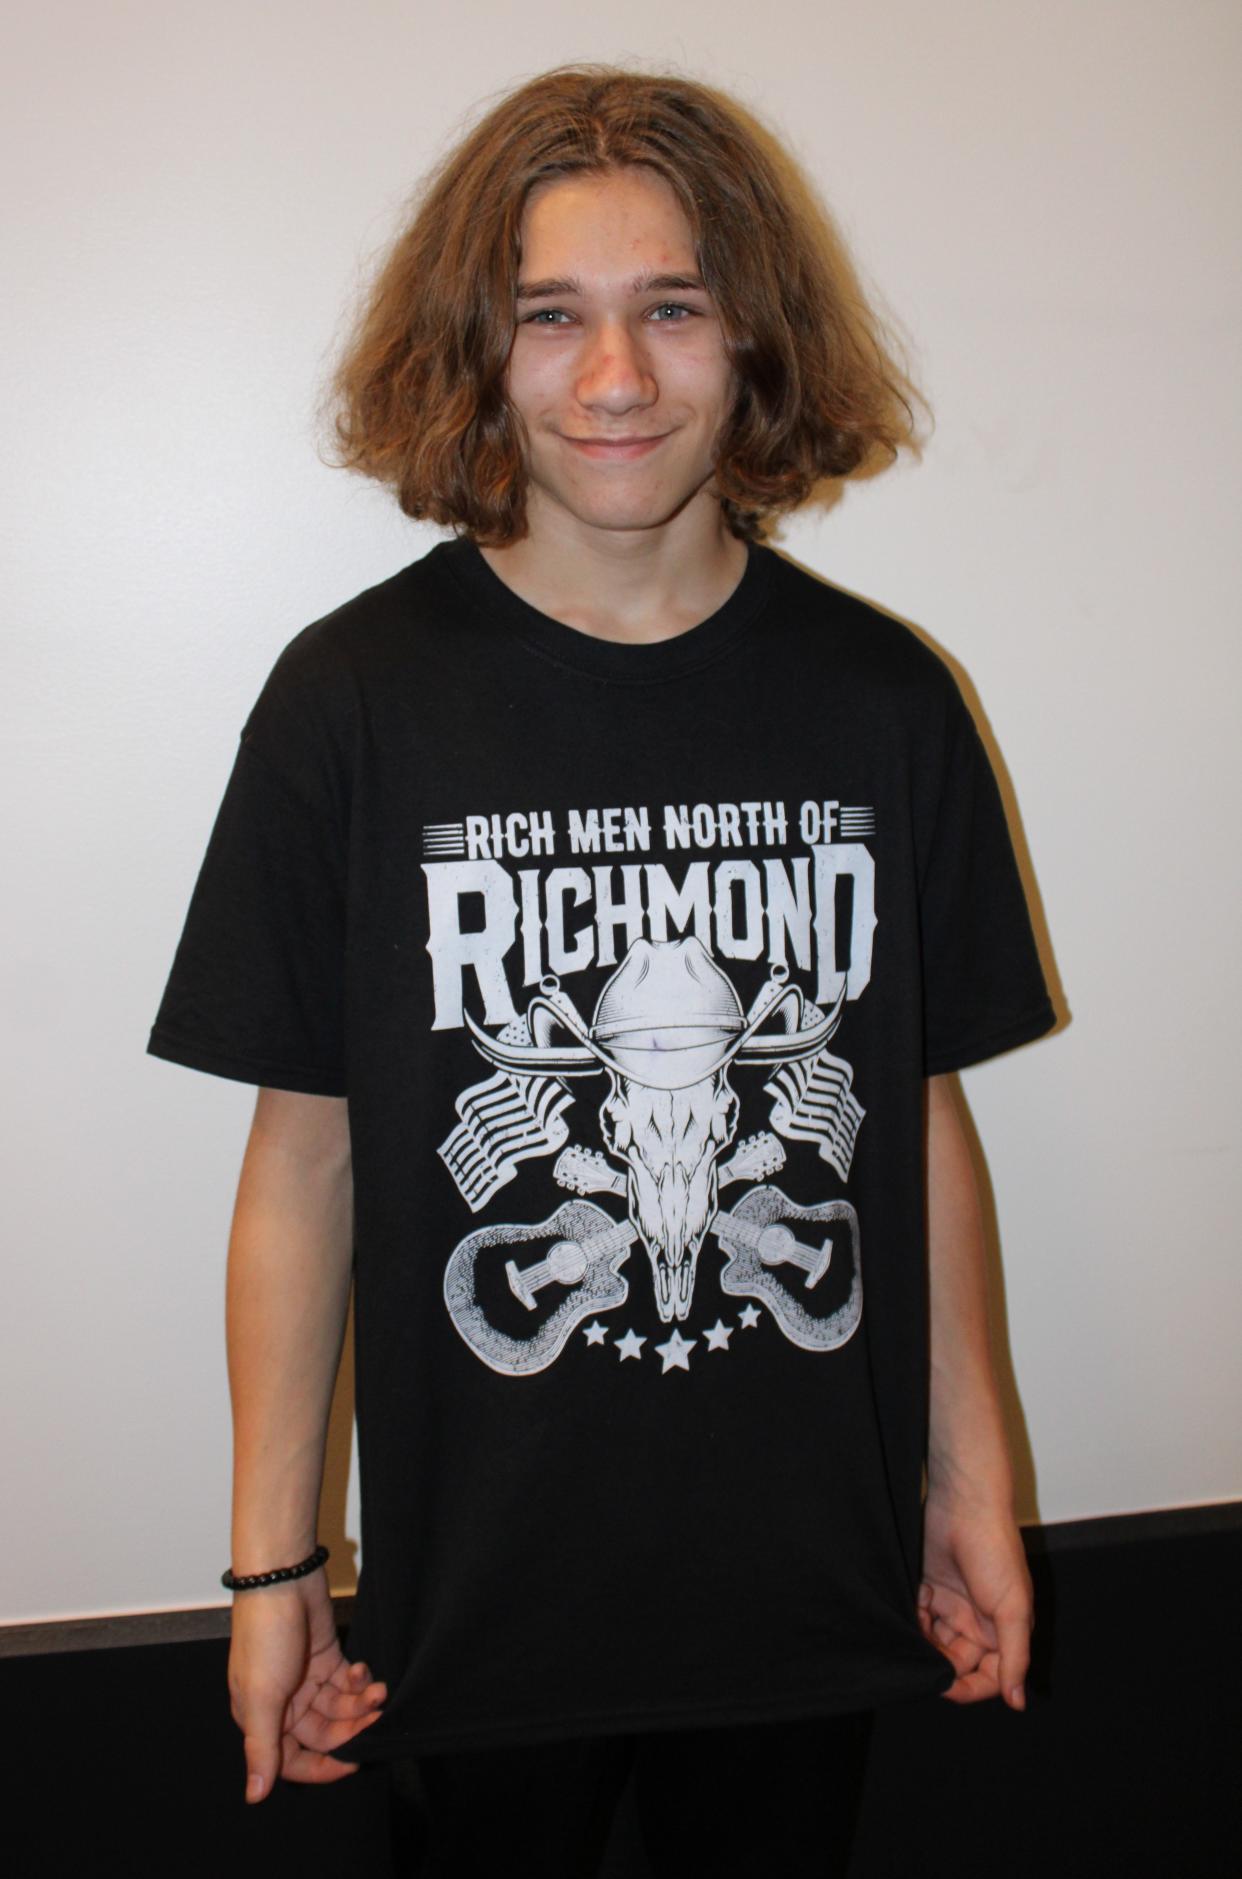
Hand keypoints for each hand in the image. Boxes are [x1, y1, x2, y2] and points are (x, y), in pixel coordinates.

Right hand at [227, 1565, 387, 1801]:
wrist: (283, 1577)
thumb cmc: (265, 1636)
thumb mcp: (262, 1696)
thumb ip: (262, 1747)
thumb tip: (255, 1795)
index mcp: (261, 1718)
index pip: (294, 1761)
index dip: (323, 1767)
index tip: (353, 1760)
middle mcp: (284, 1704)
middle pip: (324, 1734)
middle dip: (350, 1728)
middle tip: (374, 1717)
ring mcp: (305, 1680)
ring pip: (338, 1708)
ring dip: (360, 1703)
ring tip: (377, 1690)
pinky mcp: (324, 1657)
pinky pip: (346, 1682)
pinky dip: (358, 1680)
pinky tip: (363, 1671)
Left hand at [917, 1490, 1032, 1709]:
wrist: (964, 1504)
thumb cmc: (996, 1553)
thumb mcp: (1013, 1609)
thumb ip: (1015, 1657)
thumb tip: (1018, 1703)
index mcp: (1002, 1632)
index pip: (987, 1677)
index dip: (969, 1687)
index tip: (946, 1687)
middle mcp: (977, 1622)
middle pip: (955, 1662)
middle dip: (939, 1663)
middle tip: (923, 1656)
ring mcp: (952, 1605)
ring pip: (933, 1642)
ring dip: (922, 1641)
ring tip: (918, 1623)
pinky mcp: (929, 1587)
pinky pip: (917, 1617)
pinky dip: (912, 1617)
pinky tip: (914, 1603)